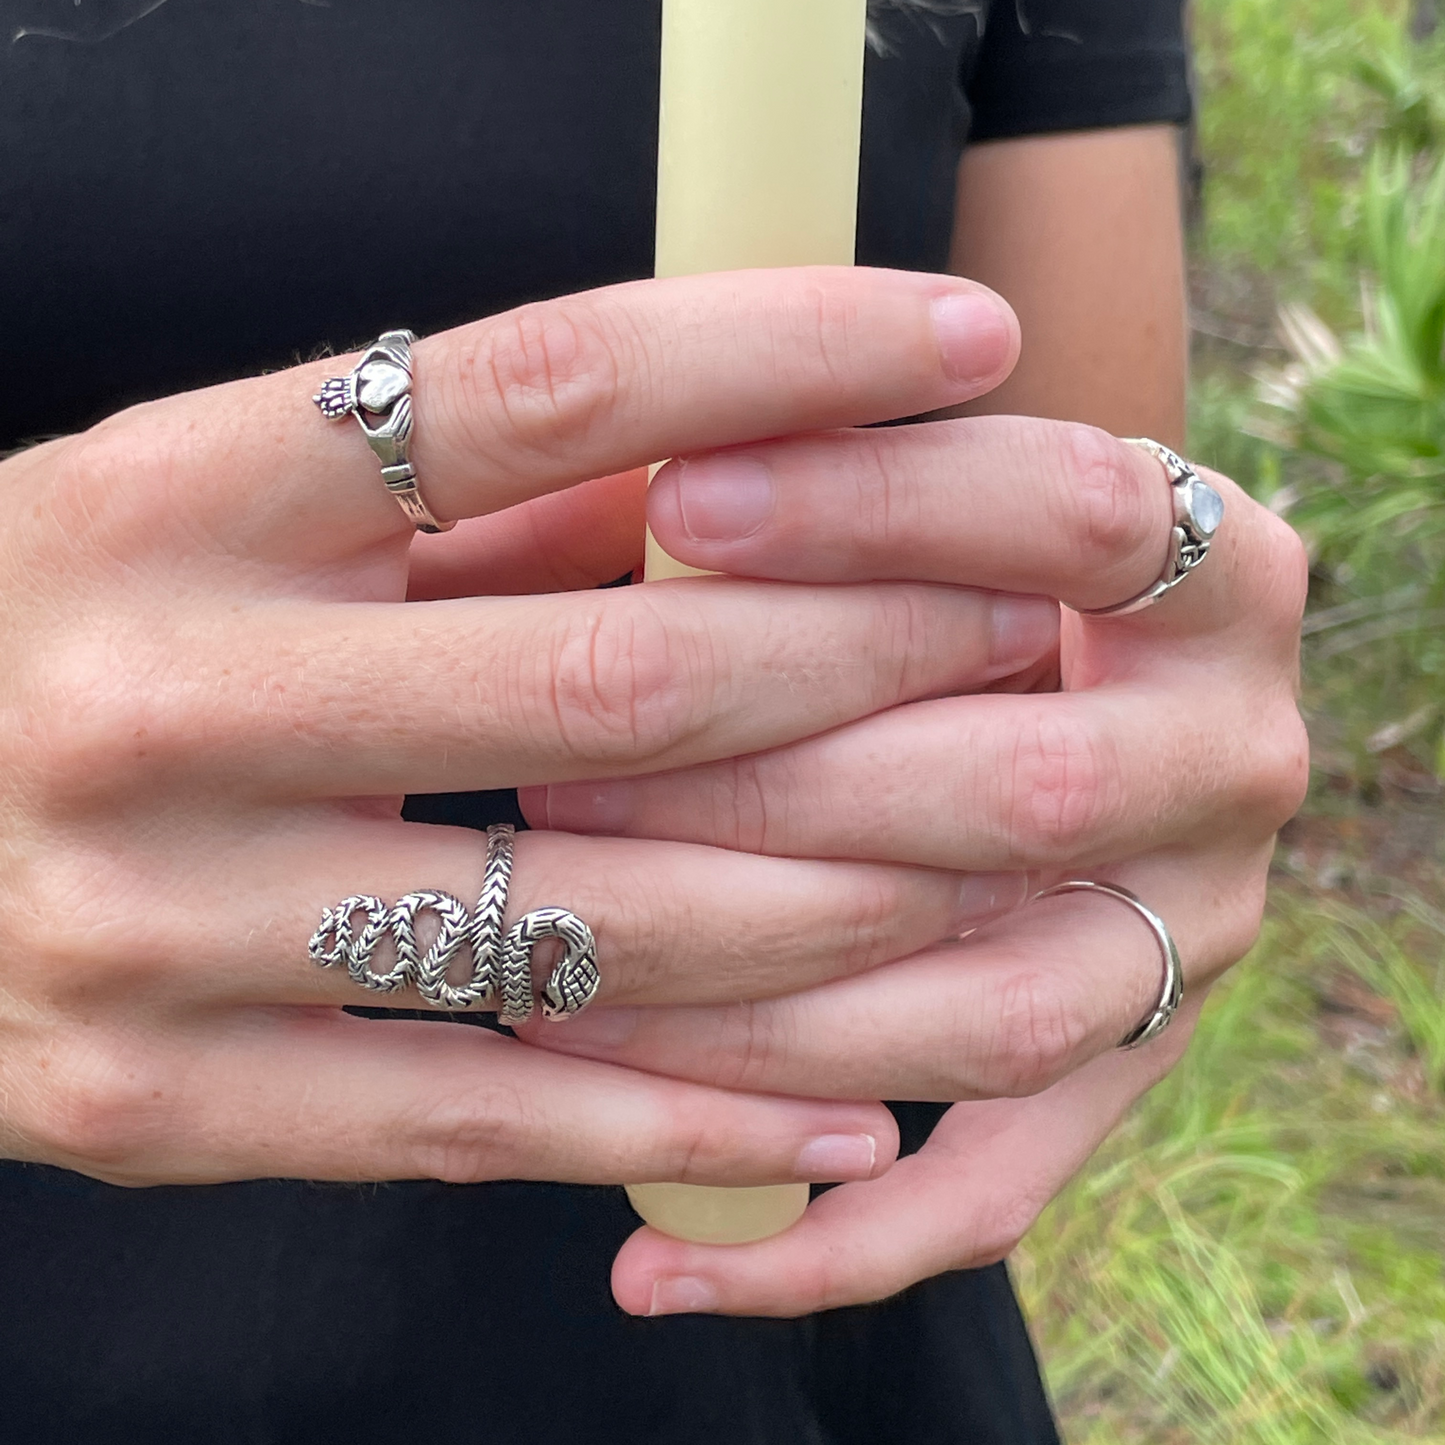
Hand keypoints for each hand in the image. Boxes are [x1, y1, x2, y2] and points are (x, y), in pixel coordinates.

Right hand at [0, 267, 1054, 1187]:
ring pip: (592, 929)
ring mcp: (152, 928)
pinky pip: (488, 1116)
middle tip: (1029, 631)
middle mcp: (158, 704)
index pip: (540, 387)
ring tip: (1003, 880)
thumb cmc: (60, 632)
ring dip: (840, 910)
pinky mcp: (164, 1103)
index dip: (781, 350)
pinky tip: (857, 1123)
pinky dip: (694, 1124)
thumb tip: (728, 480)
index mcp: (171, 496)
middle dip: (872, 655)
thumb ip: (458, 509)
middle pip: (618, 677)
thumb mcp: (213, 512)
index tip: (965, 336)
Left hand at [519, 414, 1309, 1314]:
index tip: (682, 498)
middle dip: (765, 794)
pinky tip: (653, 1264)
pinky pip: (995, 1189)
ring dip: (755, 1021)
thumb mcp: (927, 486)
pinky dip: (825, 1245)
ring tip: (549, 998)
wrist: (1081, 657)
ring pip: (987, 1012)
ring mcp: (1192, 931)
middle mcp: (1230, 756)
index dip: (877, 507)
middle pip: (1017, 791)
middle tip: (559, 781)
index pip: (1066, 513)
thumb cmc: (960, 554)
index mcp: (1212, 567)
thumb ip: (803, 468)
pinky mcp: (1129, 1061)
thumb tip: (584, 467)